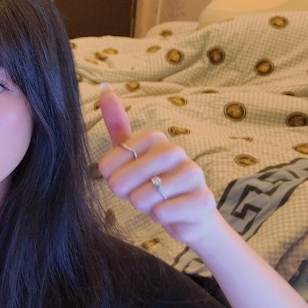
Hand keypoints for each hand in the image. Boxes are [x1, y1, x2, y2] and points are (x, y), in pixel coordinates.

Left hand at [97, 85, 223, 246]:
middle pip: (132, 174)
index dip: (113, 170)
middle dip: (126, 190)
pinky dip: (159, 217)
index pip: (122, 150)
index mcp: (157, 140)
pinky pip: (164, 211)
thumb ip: (118, 127)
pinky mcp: (203, 201)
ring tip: (154, 203)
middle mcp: (177, 152)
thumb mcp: (132, 157)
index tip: (116, 179)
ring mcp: (194, 175)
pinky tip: (167, 214)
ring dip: (143, 205)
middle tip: (135, 195)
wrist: (188, 217)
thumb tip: (105, 90)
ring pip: (147, 196)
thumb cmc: (156, 185)